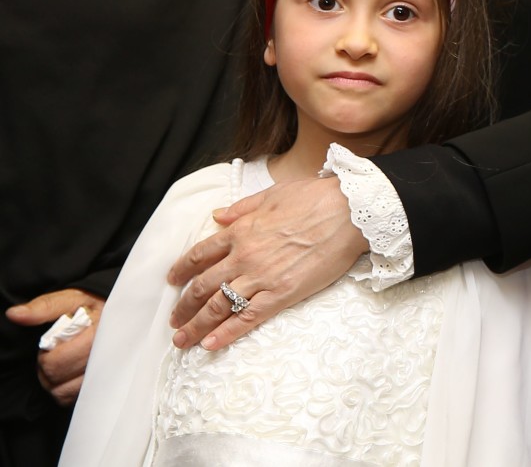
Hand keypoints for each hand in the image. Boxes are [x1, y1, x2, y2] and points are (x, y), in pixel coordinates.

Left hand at [4, 288, 102, 404]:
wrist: (122, 314)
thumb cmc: (96, 306)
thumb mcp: (73, 298)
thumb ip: (45, 306)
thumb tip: (15, 314)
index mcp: (98, 334)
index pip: (57, 362)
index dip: (46, 355)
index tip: (54, 343)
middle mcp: (106, 357)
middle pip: (58, 376)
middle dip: (49, 366)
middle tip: (56, 353)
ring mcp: (107, 374)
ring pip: (64, 392)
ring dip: (56, 380)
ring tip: (62, 364)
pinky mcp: (103, 386)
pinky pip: (73, 399)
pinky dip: (66, 389)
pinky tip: (71, 374)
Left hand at [166, 177, 365, 351]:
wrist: (349, 212)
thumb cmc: (316, 197)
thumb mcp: (274, 193)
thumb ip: (242, 207)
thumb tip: (216, 216)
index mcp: (241, 231)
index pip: (200, 254)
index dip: (181, 269)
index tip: (173, 281)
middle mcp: (244, 256)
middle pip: (203, 286)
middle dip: (184, 306)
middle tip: (174, 320)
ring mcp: (261, 277)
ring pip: (218, 306)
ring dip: (196, 325)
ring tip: (182, 339)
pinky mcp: (281, 294)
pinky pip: (247, 318)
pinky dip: (226, 333)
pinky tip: (210, 345)